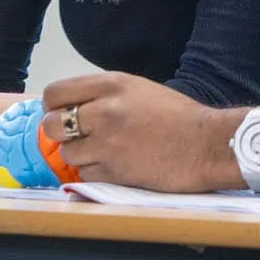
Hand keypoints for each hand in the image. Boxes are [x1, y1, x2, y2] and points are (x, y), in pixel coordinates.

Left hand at [40, 72, 239, 192]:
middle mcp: (104, 111)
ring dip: (79, 156)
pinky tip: (115, 166)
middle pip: (51, 125)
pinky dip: (94, 173)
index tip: (60, 114)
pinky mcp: (114, 171)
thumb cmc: (178, 117)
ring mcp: (107, 143)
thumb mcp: (137, 89)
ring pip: (67, 153)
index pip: (54, 93)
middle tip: (76, 137)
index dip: (53, 107)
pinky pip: (84, 174)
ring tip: (103, 152)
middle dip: (59, 133)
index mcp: (110, 85)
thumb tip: (69, 107)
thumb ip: (102, 95)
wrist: (208, 144)